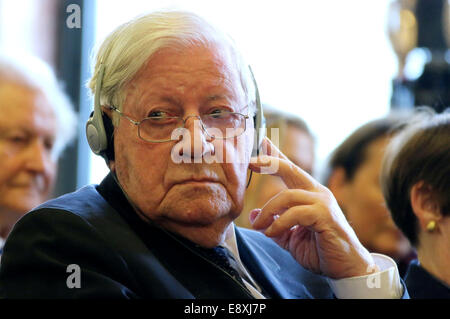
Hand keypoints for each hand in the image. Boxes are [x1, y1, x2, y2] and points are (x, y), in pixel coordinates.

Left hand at [249, 138, 376, 278]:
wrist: (347, 269)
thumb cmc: (321, 250)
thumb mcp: (290, 238)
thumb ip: (273, 226)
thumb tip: (252, 215)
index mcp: (310, 195)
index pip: (291, 170)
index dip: (276, 156)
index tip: (263, 142)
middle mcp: (317, 193)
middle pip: (290, 170)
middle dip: (269, 162)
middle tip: (251, 161)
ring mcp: (323, 202)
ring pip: (288, 196)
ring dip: (267, 211)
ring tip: (258, 225)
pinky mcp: (325, 215)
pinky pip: (295, 213)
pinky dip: (279, 223)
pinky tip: (271, 233)